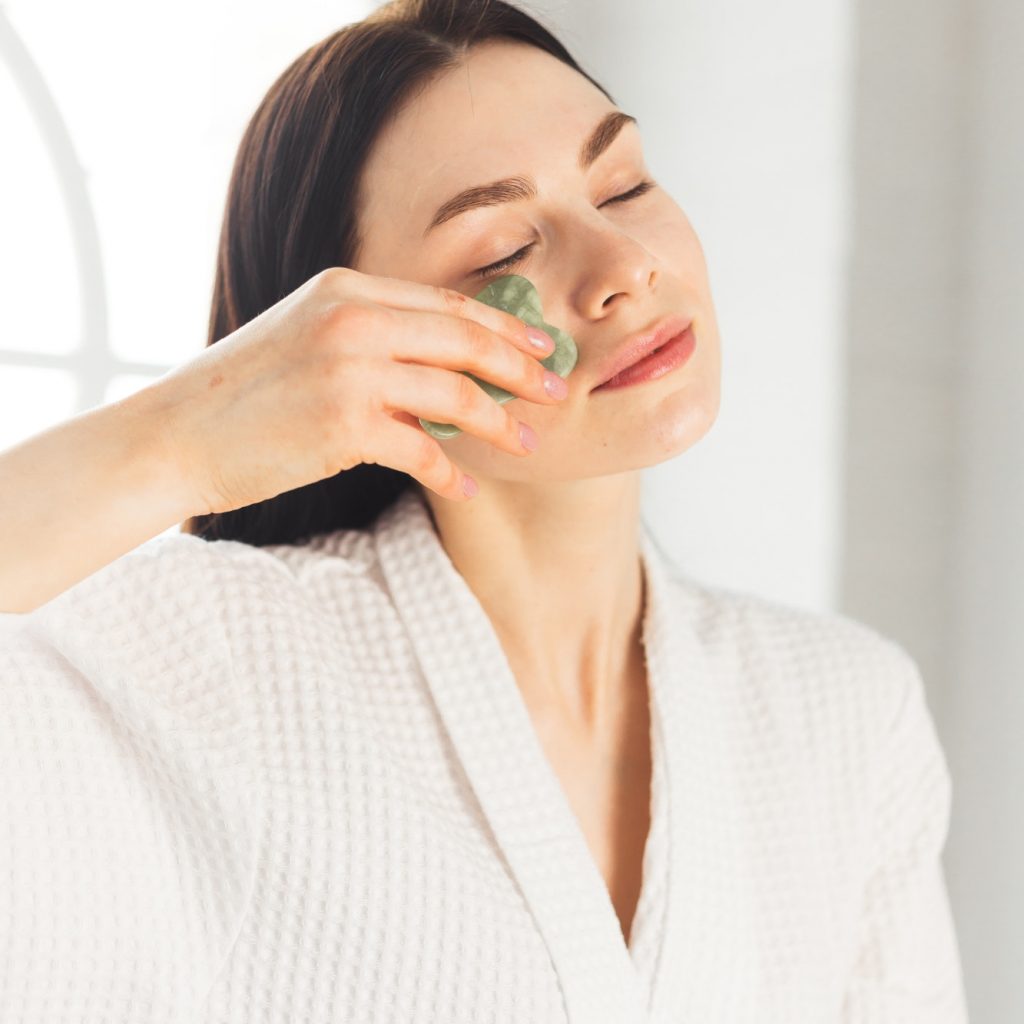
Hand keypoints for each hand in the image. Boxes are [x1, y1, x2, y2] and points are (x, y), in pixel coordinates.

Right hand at [147, 266, 568, 514]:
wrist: (174, 435)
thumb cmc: (242, 394)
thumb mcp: (304, 339)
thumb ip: (369, 340)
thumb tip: (440, 370)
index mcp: (345, 290)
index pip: (446, 303)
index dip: (502, 327)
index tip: (539, 348)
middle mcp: (351, 321)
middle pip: (464, 339)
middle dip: (520, 367)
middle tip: (556, 392)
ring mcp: (347, 371)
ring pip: (454, 393)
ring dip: (498, 422)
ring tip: (526, 443)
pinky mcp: (343, 425)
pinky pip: (422, 449)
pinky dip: (449, 471)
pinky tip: (464, 487)